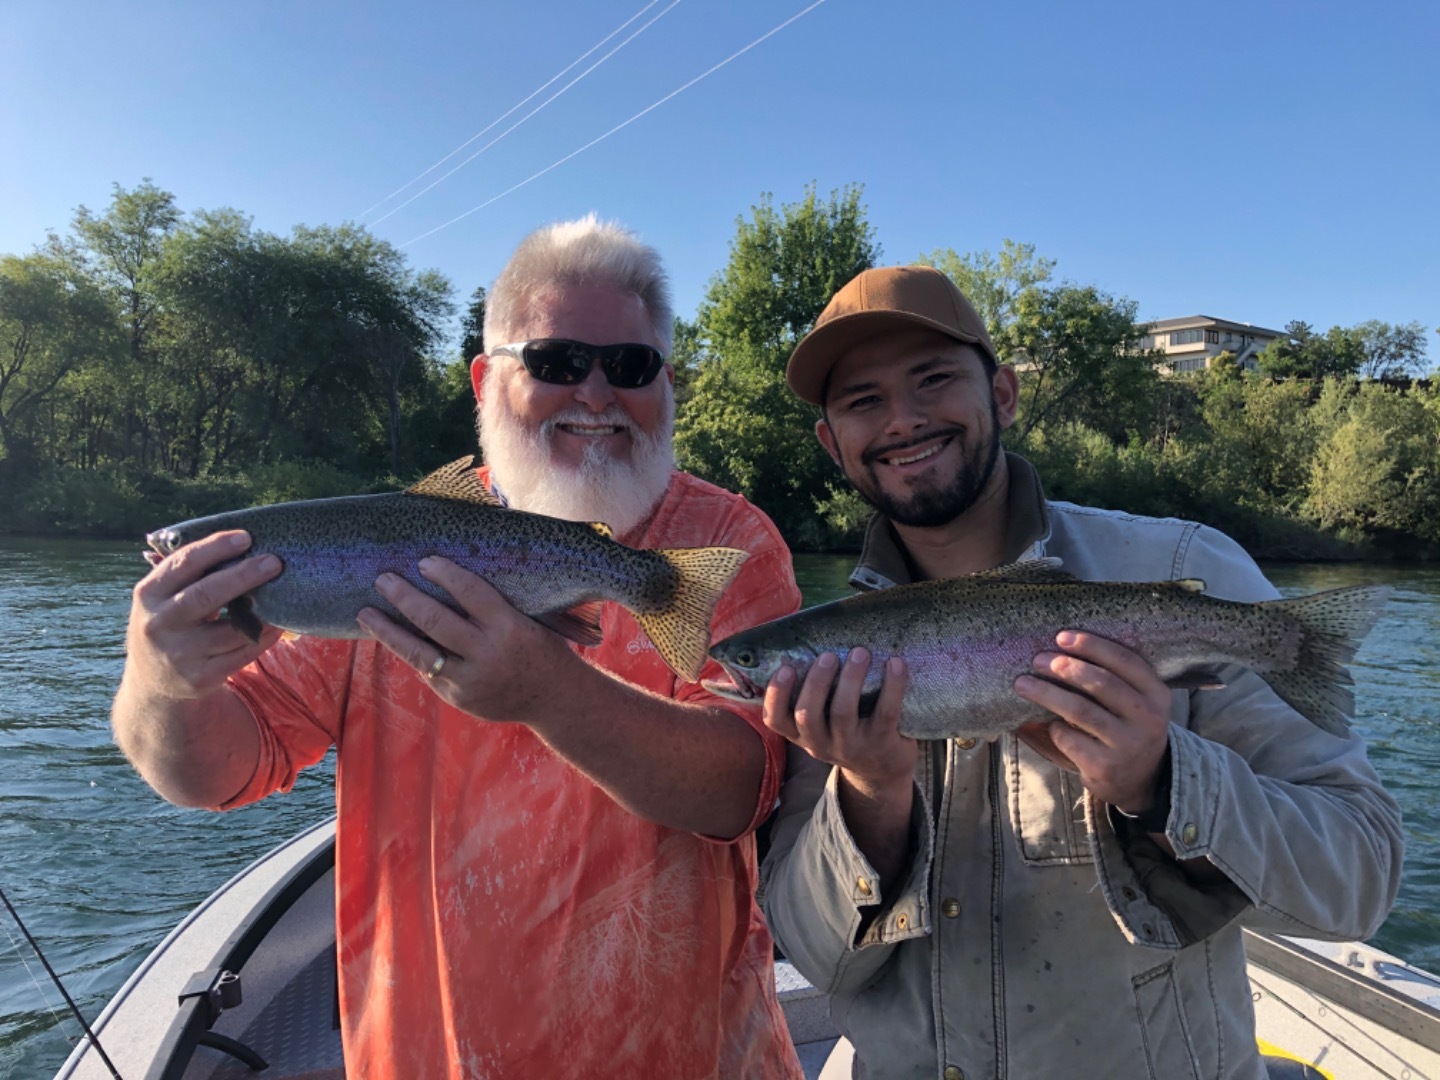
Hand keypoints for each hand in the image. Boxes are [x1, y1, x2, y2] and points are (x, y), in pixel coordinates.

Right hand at [126, 530, 283, 700]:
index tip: (246, 537)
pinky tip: (277, 625)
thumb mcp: (164, 597)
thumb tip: (243, 546)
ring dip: (263, 612)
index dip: (215, 548)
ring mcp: (180, 654)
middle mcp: (160, 623)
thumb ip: (191, 575)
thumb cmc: (170, 622)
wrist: (153, 681)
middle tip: (274, 562)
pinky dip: (264, 637)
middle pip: (206, 594)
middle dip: (244, 575)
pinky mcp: (201, 678)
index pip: (183, 563)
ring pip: (232, 629)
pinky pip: (243, 654)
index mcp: (149, 594)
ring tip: (283, 593)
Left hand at [357, 556, 573, 724]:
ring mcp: (469, 680)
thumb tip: (451, 574)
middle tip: (383, 579)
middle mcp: (487, 654)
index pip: (471, 592)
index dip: (445, 574)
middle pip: (435, 621)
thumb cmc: (541, 648)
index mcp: (510, 627)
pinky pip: (427, 670)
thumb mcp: (527, 620)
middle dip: (404, 597)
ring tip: (366, 613)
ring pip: (419, 652)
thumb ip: (494, 605)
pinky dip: (411, 652)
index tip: (424, 561)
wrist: (553, 699)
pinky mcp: (458, 697)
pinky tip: (394, 637)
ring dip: (388, 630)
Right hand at [763, 648, 914, 794]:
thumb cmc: (847, 731)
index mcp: (801, 734)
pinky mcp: (882, 743)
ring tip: (860, 653)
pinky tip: (895, 664)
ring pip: (843, 713)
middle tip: (828, 656)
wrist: (883, 769)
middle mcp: (821, 744)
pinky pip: (885, 712)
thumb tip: (806, 646)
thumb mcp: (823, 724)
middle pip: (807, 715)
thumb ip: (813, 696)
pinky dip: (892, 686)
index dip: (776, 694)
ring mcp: (851, 747)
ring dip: (851, 678)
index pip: (775, 720)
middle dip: (816, 681)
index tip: (786, 668)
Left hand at [1013, 631, 1171, 812]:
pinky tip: (1048, 723)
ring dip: (1047, 693)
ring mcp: (1128, 744)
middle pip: (1101, 683)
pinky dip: (1054, 727)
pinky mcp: (1106, 767)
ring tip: (1023, 684)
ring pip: (1080, 710)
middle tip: (1037, 660)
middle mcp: (1148, 718)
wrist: (1141, 780)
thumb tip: (1059, 646)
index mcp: (1157, 694)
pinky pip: (1070, 738)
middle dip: (1065, 667)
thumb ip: (1113, 677)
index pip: (1126, 661)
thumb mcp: (1135, 701)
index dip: (1092, 646)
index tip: (1061, 637)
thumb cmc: (1126, 726)